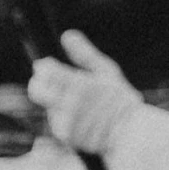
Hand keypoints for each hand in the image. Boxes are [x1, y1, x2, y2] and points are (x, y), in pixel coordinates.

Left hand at [27, 32, 141, 155]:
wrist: (131, 132)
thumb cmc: (120, 98)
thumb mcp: (107, 71)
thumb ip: (84, 53)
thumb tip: (66, 34)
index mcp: (81, 84)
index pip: (46, 71)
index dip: (44, 67)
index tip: (49, 66)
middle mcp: (70, 103)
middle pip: (36, 89)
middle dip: (39, 83)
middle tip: (50, 82)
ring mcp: (66, 120)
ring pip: (46, 104)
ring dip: (55, 101)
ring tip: (77, 103)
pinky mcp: (65, 135)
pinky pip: (54, 120)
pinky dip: (62, 116)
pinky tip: (79, 117)